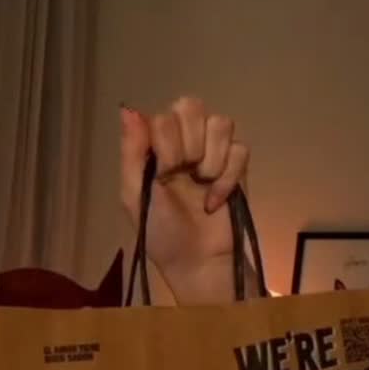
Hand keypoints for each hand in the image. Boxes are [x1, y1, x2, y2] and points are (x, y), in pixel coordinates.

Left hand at [120, 96, 252, 303]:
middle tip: (184, 174)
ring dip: (210, 158)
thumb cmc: (160, 233)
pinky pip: (240, 149)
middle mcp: (184, 141)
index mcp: (156, 146)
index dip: (167, 140)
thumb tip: (128, 110)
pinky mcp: (238, 167)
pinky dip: (228, 177)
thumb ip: (132, 153)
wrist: (197, 263)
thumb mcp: (135, 196)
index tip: (165, 172)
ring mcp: (213, 152)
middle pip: (191, 106)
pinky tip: (216, 200)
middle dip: (188, 144)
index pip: (164, 114)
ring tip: (201, 185)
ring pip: (220, 123)